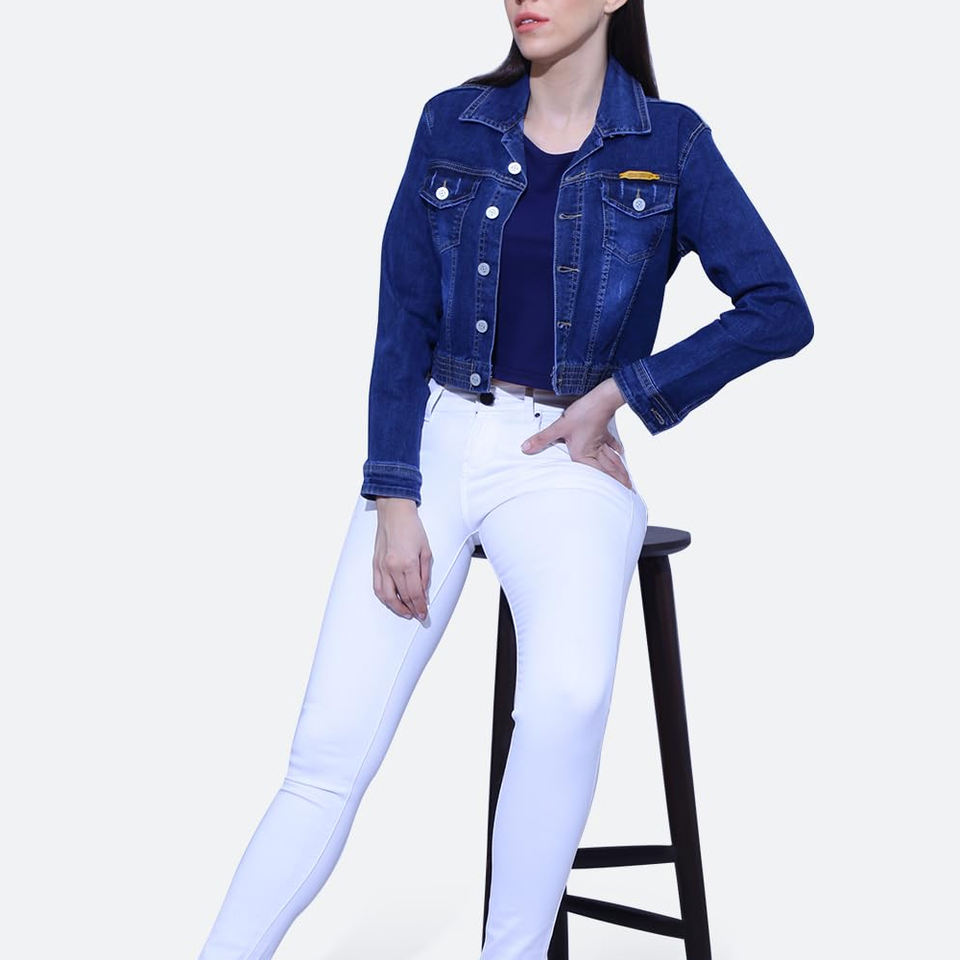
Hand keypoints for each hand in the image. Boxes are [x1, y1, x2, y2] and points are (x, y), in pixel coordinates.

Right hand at [372, 497, 431, 619]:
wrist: (394, 513)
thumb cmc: (411, 528)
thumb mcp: (426, 551)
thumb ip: (425, 574)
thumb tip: (424, 592)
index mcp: (408, 563)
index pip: (415, 593)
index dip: (420, 606)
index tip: (424, 613)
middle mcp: (392, 567)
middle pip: (402, 597)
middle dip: (411, 609)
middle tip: (418, 615)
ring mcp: (381, 566)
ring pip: (386, 596)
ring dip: (396, 607)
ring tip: (405, 612)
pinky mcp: (375, 564)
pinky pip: (377, 587)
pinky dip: (384, 597)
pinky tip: (391, 600)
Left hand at [520, 378, 632, 489]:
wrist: (601, 399)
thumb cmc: (584, 413)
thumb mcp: (559, 426)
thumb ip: (542, 439)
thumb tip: (526, 448)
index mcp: (584, 454)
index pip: (596, 475)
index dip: (606, 487)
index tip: (616, 496)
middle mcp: (595, 451)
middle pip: (609, 470)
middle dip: (619, 482)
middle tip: (628, 491)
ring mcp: (602, 443)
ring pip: (613, 461)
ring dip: (620, 471)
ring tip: (627, 481)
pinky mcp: (604, 433)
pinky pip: (612, 446)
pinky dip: (617, 451)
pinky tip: (621, 453)